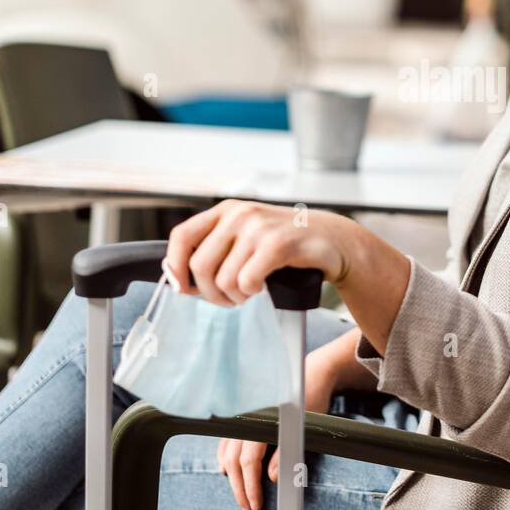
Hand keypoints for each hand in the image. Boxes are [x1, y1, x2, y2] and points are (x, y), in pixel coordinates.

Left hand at [165, 199, 353, 305]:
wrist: (335, 240)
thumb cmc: (289, 242)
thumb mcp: (249, 234)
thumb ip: (217, 248)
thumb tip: (179, 278)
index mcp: (227, 210)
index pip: (182, 236)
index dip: (175, 266)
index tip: (182, 287)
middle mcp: (239, 214)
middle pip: (199, 265)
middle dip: (209, 293)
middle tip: (228, 299)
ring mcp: (259, 227)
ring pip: (223, 279)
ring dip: (233, 297)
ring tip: (247, 293)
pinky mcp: (278, 244)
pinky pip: (246, 281)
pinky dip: (251, 293)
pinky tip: (262, 287)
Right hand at [216, 349, 337, 509]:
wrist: (312, 372)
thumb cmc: (310, 398)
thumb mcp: (304, 426)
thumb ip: (286, 453)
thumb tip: (272, 478)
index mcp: (261, 419)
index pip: (248, 460)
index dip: (250, 486)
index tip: (255, 503)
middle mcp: (246, 416)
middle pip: (234, 460)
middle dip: (240, 488)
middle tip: (248, 508)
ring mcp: (242, 415)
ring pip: (227, 452)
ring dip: (232, 477)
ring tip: (241, 496)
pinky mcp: (242, 414)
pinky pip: (226, 441)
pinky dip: (226, 459)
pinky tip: (228, 471)